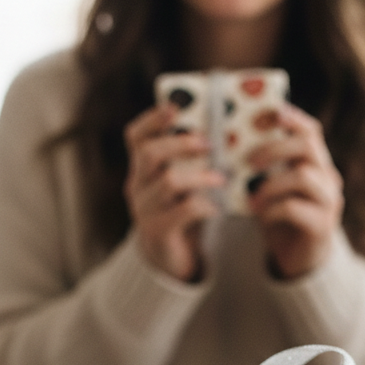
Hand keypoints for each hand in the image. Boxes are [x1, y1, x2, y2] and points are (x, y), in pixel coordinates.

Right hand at [123, 104, 224, 282]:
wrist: (170, 256)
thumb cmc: (181, 210)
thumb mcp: (182, 181)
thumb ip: (193, 160)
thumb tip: (228, 129)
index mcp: (141, 168)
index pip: (135, 136)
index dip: (152, 119)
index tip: (175, 107)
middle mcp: (136, 185)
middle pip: (150, 154)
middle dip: (182, 144)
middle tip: (210, 143)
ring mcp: (144, 209)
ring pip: (168, 182)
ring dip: (199, 176)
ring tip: (222, 177)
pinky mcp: (158, 232)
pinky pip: (182, 212)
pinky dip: (204, 206)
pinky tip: (217, 207)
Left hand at [247, 104, 343, 279]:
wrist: (299, 261)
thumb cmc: (281, 220)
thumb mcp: (270, 190)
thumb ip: (260, 170)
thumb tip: (227, 147)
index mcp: (316, 164)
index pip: (311, 131)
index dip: (292, 118)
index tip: (270, 112)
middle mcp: (328, 178)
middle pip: (307, 146)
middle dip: (274, 148)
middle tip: (248, 161)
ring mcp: (328, 202)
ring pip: (302, 177)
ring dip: (270, 184)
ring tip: (250, 197)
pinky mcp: (322, 225)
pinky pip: (294, 208)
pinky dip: (271, 210)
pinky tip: (259, 216)